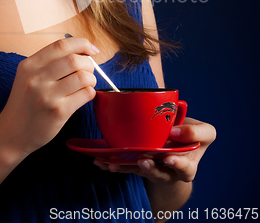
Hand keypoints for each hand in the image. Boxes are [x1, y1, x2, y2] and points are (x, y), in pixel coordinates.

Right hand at [0, 37, 96, 157]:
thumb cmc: (25, 103)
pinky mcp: (58, 112)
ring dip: (91, 79)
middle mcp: (36, 78)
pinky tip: (83, 95)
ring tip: (86, 84)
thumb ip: (49, 62)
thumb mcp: (28, 76)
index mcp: (29, 65)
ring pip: (83, 77)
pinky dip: (90, 92)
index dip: (82, 44)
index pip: (61, 45)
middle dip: (89, 64)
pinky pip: (85, 94)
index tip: (91, 50)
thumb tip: (83, 51)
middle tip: (88, 71)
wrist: (10, 134)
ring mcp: (47, 96)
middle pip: (74, 60)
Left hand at [93, 117, 215, 182]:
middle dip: (151, 168)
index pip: (186, 169)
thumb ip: (196, 131)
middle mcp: (170, 172)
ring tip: (116, 162)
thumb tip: (175, 131)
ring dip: (128, 167)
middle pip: (160, 174)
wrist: (180, 142)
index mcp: (188, 164)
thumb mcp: (204, 132)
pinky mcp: (139, 166)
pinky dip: (114, 165)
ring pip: (140, 172)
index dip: (177, 164)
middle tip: (143, 160)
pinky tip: (102, 162)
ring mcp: (153, 170)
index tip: (169, 157)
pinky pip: (127, 167)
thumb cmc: (191, 135)